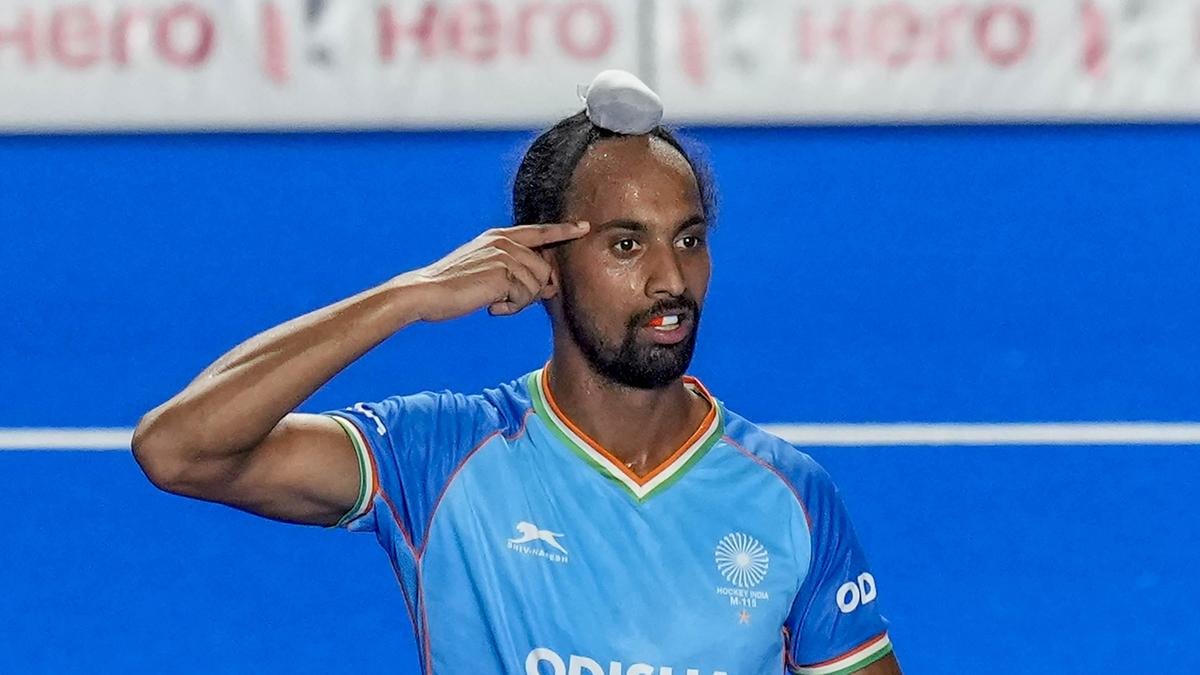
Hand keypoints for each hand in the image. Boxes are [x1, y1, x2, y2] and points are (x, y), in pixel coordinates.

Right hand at [410, 222, 589, 320]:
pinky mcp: (503, 271)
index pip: (539, 231)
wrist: (427, 292)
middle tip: (504, 301)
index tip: (584, 227)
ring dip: (519, 302)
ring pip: (537, 285)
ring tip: (494, 303)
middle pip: (544, 270)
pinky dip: (512, 308)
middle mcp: (504, 241)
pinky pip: (526, 296)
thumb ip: (518, 275)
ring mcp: (504, 254)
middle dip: (531, 293)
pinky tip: (491, 307)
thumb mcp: (489, 274)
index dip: (563, 230)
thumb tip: (553, 287)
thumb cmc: (454, 287)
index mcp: (500, 236)